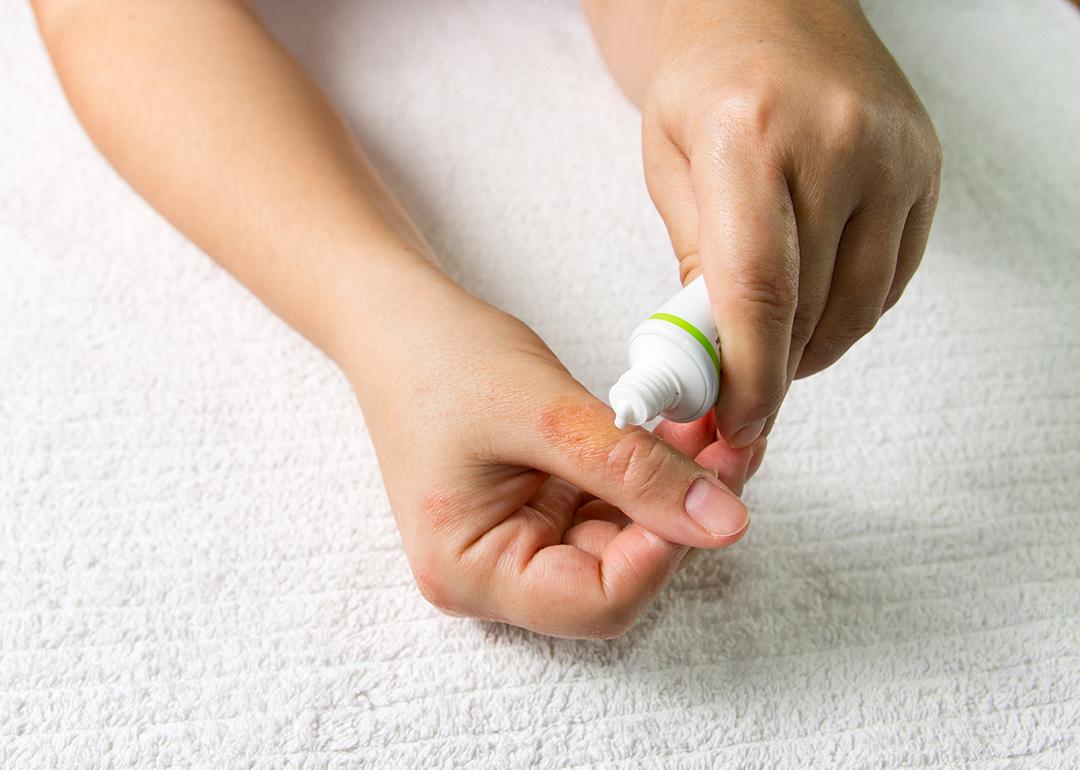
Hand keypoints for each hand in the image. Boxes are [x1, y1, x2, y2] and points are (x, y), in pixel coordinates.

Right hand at [346, 279, 760, 637]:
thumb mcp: (545, 413)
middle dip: (680, 515)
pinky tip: (677, 431)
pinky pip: (611, 509)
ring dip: (672, 491)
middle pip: (618, 577)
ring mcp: (518, 543)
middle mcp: (494, 573)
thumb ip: (633, 470)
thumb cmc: (441, 362)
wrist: (398, 325)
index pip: (597, 601)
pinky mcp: (539, 512)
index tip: (714, 487)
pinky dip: (649, 474)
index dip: (666, 551)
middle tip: (728, 449)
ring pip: (624, 542)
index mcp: (471, 570)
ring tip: (708, 427)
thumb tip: (725, 522)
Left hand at [640, 0, 941, 445]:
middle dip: (772, 375)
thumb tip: (714, 364)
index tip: (736, 424)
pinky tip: (813, 314)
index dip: (750, 377)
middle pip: (813, 308)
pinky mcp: (925, 167)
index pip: (759, 291)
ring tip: (770, 356)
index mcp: (750, 135)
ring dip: (812, 351)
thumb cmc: (704, 85)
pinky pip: (893, 279)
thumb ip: (696, 264)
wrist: (767, 8)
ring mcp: (893, 153)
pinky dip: (850, 315)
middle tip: (738, 403)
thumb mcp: (669, 167)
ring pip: (860, 305)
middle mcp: (836, 140)